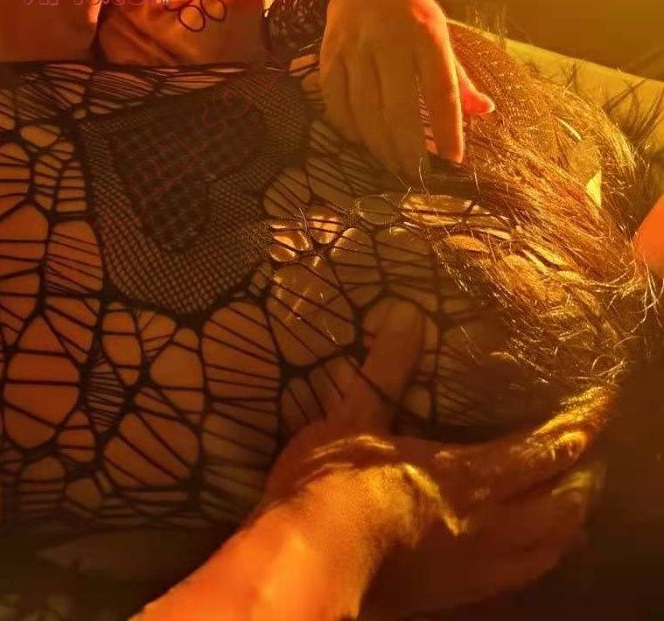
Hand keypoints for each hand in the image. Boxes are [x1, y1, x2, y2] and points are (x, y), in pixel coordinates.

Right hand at [260, 301, 608, 614]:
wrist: (306, 568)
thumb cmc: (329, 486)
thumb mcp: (351, 417)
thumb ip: (385, 368)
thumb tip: (406, 316)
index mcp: (469, 477)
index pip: (549, 447)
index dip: (583, 421)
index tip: (603, 397)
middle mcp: (490, 525)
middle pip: (568, 500)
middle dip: (589, 470)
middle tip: (593, 445)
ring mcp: (480, 566)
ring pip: (554, 543)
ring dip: (576, 514)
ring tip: (578, 492)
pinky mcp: (461, 594)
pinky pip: (524, 574)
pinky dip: (548, 552)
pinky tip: (539, 545)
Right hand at [320, 0, 494, 177]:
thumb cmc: (410, 16)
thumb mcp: (441, 36)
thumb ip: (460, 78)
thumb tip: (485, 111)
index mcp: (427, 35)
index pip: (442, 91)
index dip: (448, 130)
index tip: (452, 161)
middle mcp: (390, 41)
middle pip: (399, 110)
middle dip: (408, 151)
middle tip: (414, 176)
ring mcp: (356, 49)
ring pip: (365, 112)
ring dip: (379, 147)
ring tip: (391, 166)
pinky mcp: (330, 56)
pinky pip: (336, 103)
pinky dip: (349, 129)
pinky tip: (362, 144)